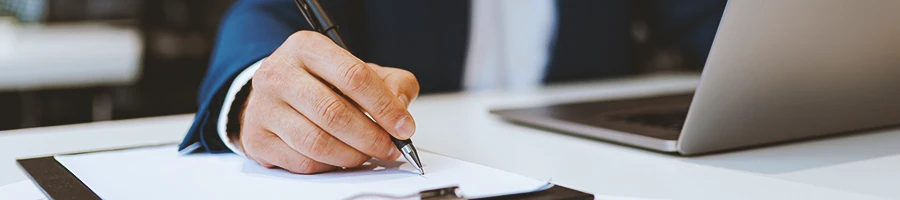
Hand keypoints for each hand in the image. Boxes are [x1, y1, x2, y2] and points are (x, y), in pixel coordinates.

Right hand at [236, 31, 419, 173]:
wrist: (275, 93)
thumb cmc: (320, 81)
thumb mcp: (357, 68)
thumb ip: (391, 82)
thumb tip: (400, 109)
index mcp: (306, 48)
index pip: (353, 76)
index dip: (384, 106)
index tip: (403, 126)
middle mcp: (279, 74)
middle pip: (333, 113)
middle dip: (371, 136)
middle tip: (389, 147)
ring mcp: (263, 107)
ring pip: (317, 142)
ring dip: (352, 155)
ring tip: (367, 154)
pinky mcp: (258, 139)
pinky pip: (303, 162)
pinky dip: (330, 165)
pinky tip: (341, 157)